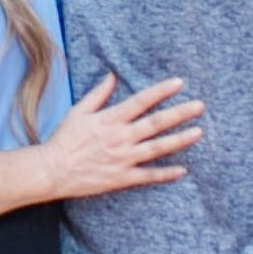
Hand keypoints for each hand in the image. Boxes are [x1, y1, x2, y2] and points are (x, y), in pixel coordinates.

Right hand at [37, 75, 203, 204]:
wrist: (52, 169)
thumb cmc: (65, 139)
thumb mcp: (79, 111)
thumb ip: (99, 93)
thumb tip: (113, 75)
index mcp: (111, 119)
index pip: (141, 101)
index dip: (161, 91)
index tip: (179, 83)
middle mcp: (121, 137)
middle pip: (156, 123)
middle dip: (180, 113)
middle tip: (200, 106)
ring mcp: (123, 159)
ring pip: (158, 148)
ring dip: (180, 140)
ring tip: (199, 132)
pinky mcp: (122, 178)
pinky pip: (148, 176)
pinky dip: (166, 173)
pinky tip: (183, 170)